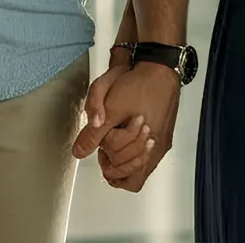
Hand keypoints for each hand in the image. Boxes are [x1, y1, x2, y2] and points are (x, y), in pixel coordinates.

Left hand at [73, 56, 181, 189]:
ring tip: (116, 138)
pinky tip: (127, 132)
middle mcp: (158, 148)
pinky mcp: (165, 130)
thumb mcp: (108, 109)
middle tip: (106, 148)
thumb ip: (92, 134)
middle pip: (136, 177)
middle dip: (117, 165)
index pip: (127, 177)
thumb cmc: (137, 85)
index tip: (101, 150)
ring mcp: (163, 140)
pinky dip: (136, 149)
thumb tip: (79, 152)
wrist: (159, 66)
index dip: (109, 165)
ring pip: (144, 166)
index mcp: (146, 146)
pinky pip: (150, 153)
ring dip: (127, 157)